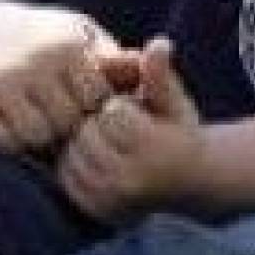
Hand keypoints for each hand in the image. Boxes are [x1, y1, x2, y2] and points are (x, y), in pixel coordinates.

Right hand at [0, 4, 128, 153]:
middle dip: (68, 124)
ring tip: (41, 120)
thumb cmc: (45, 39)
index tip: (84, 100)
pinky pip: (4, 141)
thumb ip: (111, 57)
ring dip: (41, 135)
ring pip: (36, 135)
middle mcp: (33, 62)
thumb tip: (142, 69)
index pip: (96, 100)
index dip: (93, 107)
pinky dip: (12, 141)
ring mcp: (1, 82)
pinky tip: (15, 123)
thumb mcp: (79, 35)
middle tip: (61, 116)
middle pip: (67, 121)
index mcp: (65, 45)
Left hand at [57, 37, 204, 221]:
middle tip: (117, 130)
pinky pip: (66, 179)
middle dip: (97, 126)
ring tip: (107, 146)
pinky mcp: (98, 211)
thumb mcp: (174, 103)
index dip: (121, 106)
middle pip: (87, 135)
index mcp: (154, 150)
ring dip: (82, 146)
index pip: (113, 112)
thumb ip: (160, 75)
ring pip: (72, 156)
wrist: (188, 184)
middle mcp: (133, 180)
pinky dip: (73, 167)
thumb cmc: (178, 133)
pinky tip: (95, 162)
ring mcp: (113, 200)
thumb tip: (159, 43)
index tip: (136, 113)